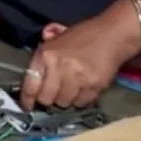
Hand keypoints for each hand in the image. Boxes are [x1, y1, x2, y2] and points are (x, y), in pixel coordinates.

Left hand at [21, 6, 140, 109]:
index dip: (27, 99)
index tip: (27, 106)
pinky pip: (81, 103)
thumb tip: (32, 77)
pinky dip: (81, 100)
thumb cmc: (83, 36)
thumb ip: (43, 56)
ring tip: (71, 89)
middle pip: (47, 98)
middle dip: (48, 99)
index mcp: (47, 54)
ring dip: (66, 99)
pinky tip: (83, 89)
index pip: (31, 85)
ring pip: (64, 103)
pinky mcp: (94, 86)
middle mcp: (60, 67)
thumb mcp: (56, 40)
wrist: (113, 34)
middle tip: (53, 94)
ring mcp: (78, 78)